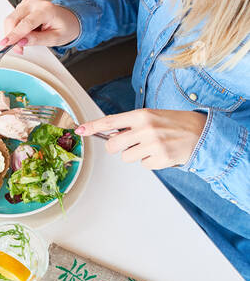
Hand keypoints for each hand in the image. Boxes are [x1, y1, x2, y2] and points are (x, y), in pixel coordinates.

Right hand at [0, 0, 81, 50]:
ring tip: (24, 40)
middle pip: (13, 19)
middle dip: (11, 36)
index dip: (14, 35)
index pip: (26, 23)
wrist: (69, 19)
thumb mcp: (55, 38)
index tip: (6, 44)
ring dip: (12, 33)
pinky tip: (24, 32)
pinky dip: (14, 28)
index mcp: (46, 9)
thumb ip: (37, 39)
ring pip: (11, 19)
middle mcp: (35, 2)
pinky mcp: (23, 5)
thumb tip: (21, 41)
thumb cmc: (65, 27)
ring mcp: (28, 2)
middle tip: (17, 48)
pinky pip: (12, 18)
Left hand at [76, 109, 207, 169]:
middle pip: (113, 146)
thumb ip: (131, 124)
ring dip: (136, 154)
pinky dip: (150, 161)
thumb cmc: (175, 123)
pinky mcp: (161, 159)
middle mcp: (146, 129)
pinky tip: (161, 152)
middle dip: (117, 147)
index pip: (110, 122)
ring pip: (127, 157)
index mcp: (142, 115)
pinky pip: (143, 165)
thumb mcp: (152, 116)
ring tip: (152, 146)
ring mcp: (153, 145)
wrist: (202, 132)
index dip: (92, 127)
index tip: (80, 130)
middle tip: (129, 144)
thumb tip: (111, 136)